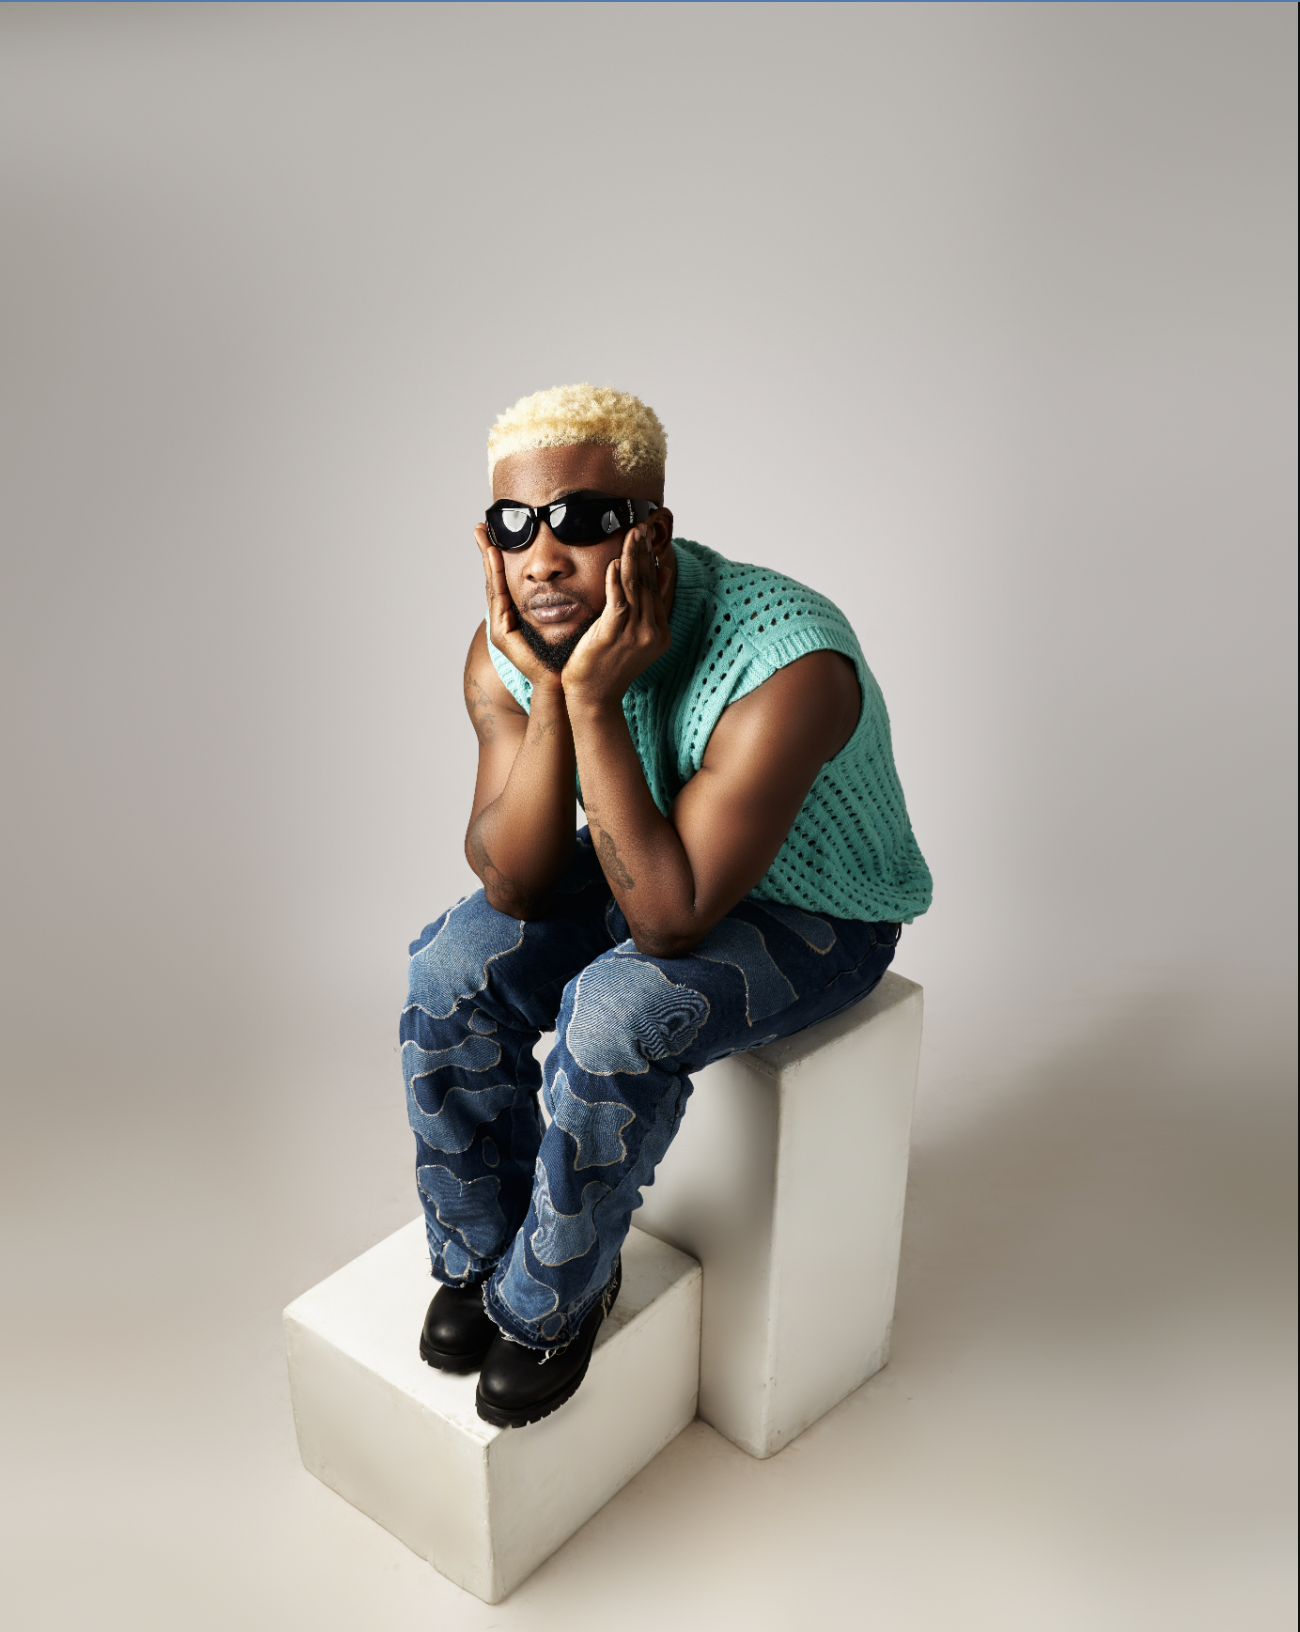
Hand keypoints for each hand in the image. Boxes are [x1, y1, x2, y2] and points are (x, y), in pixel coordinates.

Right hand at [473, 524, 559, 690]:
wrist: (558, 685)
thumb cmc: (562, 658)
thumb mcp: (560, 622)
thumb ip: (558, 604)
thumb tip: (569, 580)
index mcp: (515, 616)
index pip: (505, 581)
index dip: (498, 558)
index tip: (494, 534)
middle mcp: (504, 620)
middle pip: (493, 579)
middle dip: (486, 553)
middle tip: (479, 528)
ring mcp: (500, 628)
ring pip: (493, 586)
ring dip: (488, 561)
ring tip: (484, 537)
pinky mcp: (503, 635)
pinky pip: (499, 600)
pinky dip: (497, 578)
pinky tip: (495, 559)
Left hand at [563, 529, 673, 707]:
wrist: (594, 698)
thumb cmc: (607, 666)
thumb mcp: (634, 636)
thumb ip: (646, 608)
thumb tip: (660, 574)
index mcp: (659, 631)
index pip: (657, 588)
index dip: (652, 560)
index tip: (648, 538)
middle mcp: (652, 632)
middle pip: (649, 583)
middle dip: (644, 552)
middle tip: (641, 526)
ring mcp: (635, 634)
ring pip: (636, 588)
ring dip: (633, 558)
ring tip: (631, 535)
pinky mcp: (613, 635)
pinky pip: (618, 602)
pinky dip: (616, 581)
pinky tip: (615, 562)